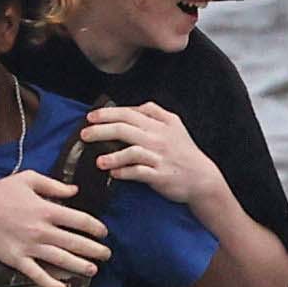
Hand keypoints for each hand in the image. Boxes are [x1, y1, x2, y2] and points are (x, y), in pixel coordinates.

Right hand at [0, 168, 106, 286]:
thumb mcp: (29, 179)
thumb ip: (54, 185)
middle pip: (76, 242)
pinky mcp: (16, 259)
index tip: (104, 233)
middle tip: (107, 255)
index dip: (96, 228)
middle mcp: (41, 230)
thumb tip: (75, 191)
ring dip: (81, 267)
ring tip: (93, 270)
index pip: (80, 220)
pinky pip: (37, 274)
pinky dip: (51, 283)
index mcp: (46, 209)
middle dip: (95, 250)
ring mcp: (29, 246)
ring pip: (62, 260)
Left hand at [79, 103, 224, 218]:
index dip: (108, 113)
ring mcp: (159, 157)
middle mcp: (159, 137)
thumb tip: (130, 108)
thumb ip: (154, 113)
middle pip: (125, 128)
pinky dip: (124, 172)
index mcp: (161, 123)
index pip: (130, 112)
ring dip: (112, 155)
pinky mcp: (160, 175)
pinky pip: (138, 172)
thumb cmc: (184, 152)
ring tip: (98, 160)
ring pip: (131, 151)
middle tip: (85, 134)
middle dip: (101, 130)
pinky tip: (113, 173)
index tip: (91, 116)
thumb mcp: (174, 126)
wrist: (202, 178)